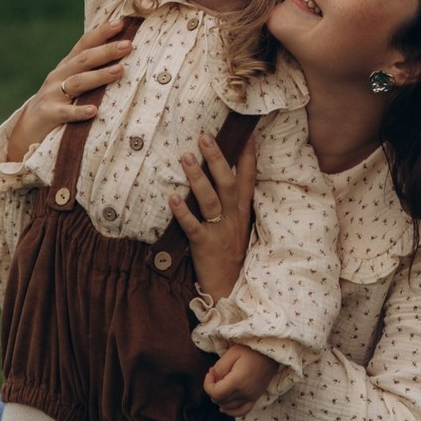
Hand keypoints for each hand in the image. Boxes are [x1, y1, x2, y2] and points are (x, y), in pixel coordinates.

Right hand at [5, 18, 132, 162]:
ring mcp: (52, 95)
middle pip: (84, 60)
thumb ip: (88, 69)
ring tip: (120, 70)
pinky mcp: (49, 115)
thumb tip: (120, 53)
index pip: (84, 44)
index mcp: (67, 66)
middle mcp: (59, 76)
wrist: (28, 128)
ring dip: (99, 76)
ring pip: (78, 82)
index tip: (121, 22)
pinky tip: (93, 111)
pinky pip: (66, 113)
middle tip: (128, 45)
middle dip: (106, 51)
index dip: (102, 32)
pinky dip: (79, 111)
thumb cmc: (58, 102)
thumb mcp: (70, 81)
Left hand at [169, 133, 256, 301]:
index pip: (249, 178)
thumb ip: (233, 202)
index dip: (248, 154)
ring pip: (210, 200)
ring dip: (198, 177)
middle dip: (218, 158)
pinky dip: (183, 212)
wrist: (229, 289)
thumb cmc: (230, 253)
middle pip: (228, 183)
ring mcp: (220, 231)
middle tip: (205, 136)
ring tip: (186, 156)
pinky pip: (193, 226)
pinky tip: (172, 198)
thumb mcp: (239, 225)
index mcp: (243, 211)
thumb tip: (222, 174)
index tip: (245, 131)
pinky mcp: (205, 246)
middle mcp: (234, 218)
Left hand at [204, 344, 280, 418]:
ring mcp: (251, 398)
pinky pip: (241, 411)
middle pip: (220, 401)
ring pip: (228, 407)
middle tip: (215, 376)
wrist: (270, 353)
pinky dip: (231, 411)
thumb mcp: (232, 353)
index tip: (210, 373)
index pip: (215, 393)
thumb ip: (219, 368)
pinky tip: (224, 406)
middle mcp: (245, 393)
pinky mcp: (255, 398)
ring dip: (220, 398)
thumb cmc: (250, 350)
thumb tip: (212, 378)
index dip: (208, 384)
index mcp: (238, 382)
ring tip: (221, 385)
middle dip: (213, 389)